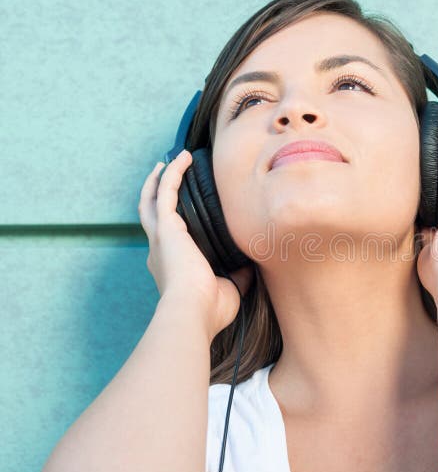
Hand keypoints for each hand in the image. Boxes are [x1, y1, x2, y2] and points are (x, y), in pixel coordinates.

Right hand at [138, 150, 253, 339]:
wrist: (193, 312)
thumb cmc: (209, 310)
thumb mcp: (229, 291)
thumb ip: (238, 276)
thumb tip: (251, 265)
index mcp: (171, 268)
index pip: (169, 240)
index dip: (174, 223)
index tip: (187, 210)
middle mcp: (160, 251)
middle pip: (152, 214)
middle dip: (157, 193)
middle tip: (167, 174)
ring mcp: (160, 238)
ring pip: (153, 199)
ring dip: (163, 178)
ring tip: (176, 159)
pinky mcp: (166, 227)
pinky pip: (166, 191)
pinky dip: (173, 173)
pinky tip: (183, 158)